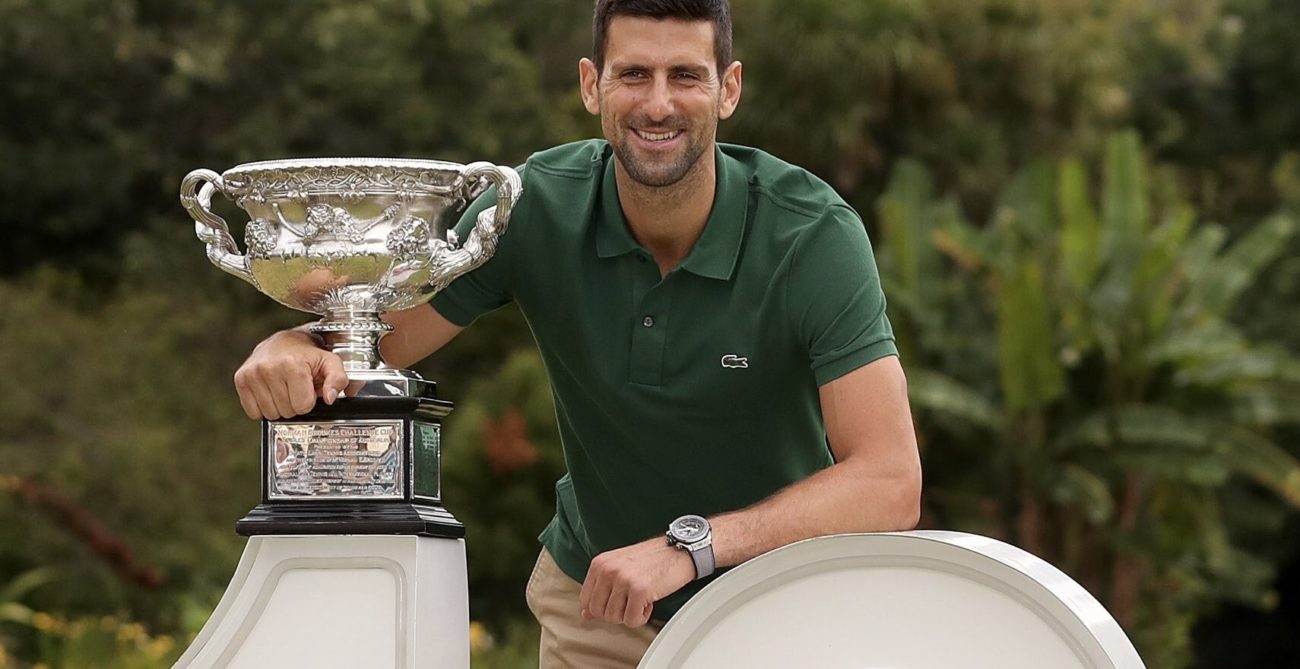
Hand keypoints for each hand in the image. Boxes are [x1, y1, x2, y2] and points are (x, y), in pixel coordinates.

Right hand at [233, 329, 347, 419]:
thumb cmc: (307, 354)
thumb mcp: (330, 362)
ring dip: (279, 406)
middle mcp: (269, 368)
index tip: (307, 388)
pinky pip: (253, 412)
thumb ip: (338, 379)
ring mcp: (252, 374)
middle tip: (295, 387)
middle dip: (294, 403)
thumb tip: (330, 398)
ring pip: (270, 414)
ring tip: (284, 388)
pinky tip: (270, 391)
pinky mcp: (240, 379)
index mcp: (292, 365)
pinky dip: (263, 407)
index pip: (303, 406)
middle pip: (286, 412)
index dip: (309, 400)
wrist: (284, 341)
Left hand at [579, 536, 695, 626]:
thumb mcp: (620, 567)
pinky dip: (642, 617)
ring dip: (630, 614)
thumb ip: (602, 588)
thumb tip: (587, 614)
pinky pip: (632, 620)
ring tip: (641, 600)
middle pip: (599, 612)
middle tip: (631, 603)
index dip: (600, 609)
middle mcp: (608, 570)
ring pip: (614, 618)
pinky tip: (649, 602)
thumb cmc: (652, 559)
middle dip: (616, 613)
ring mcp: (623, 579)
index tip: (615, 605)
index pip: (585, 599)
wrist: (678, 550)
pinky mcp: (639, 590)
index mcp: (600, 563)